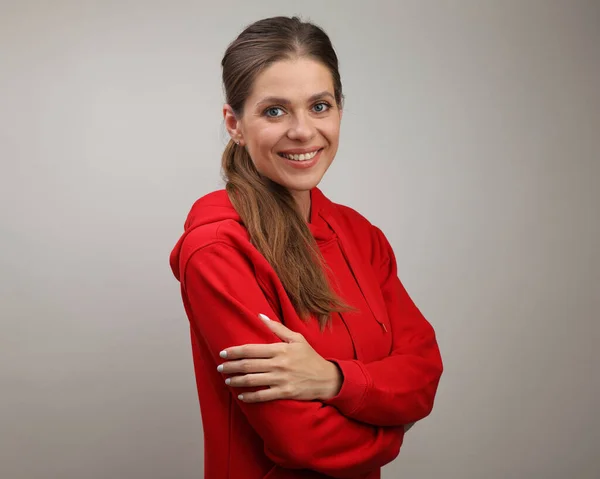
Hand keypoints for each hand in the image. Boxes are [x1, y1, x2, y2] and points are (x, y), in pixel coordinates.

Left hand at [217, 314, 342, 402]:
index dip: (235, 351)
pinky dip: (250, 397)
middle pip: (248, 365)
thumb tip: (260, 316)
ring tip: (227, 380)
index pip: (252, 349)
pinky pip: (263, 396)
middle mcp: (279, 364)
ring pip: (252, 380)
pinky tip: (241, 396)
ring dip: (237, 381)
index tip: (223, 352)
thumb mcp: (297, 338)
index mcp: (280, 349)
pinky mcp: (284, 392)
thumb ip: (277, 328)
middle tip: (220, 368)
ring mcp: (281, 379)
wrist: (326, 378)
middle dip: (231, 366)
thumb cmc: (310, 357)